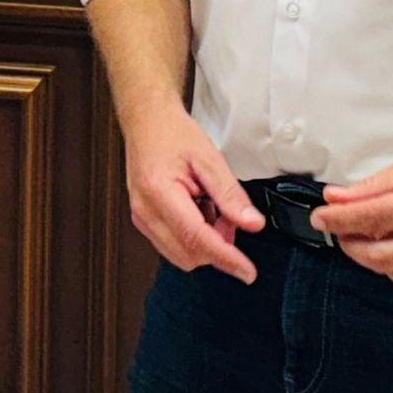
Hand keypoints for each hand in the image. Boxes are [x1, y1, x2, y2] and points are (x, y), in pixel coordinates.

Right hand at [122, 104, 264, 283]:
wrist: (146, 121)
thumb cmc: (172, 133)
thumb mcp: (209, 157)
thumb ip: (231, 194)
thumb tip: (252, 223)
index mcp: (159, 192)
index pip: (196, 238)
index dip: (225, 258)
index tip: (247, 271)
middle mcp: (145, 210)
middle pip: (188, 254)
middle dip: (217, 247)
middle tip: (230, 217)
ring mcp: (141, 217)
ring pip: (180, 255)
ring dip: (205, 244)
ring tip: (212, 209)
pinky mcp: (143, 220)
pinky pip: (172, 245)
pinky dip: (192, 239)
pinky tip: (199, 213)